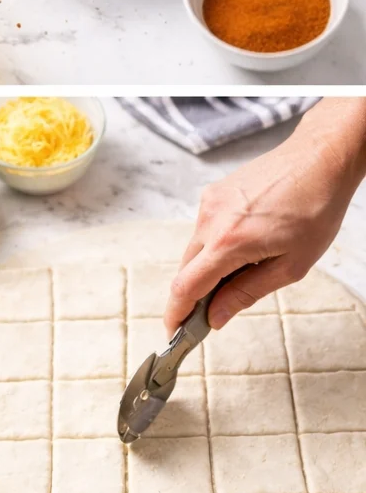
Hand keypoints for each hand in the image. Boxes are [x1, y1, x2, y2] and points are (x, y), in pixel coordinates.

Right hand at [165, 99, 365, 332]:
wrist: (319, 160)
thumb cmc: (315, 210)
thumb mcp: (291, 265)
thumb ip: (246, 293)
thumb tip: (215, 317)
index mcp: (229, 243)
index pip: (186, 287)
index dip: (176, 315)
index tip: (174, 333)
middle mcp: (210, 220)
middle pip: (186, 270)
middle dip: (195, 294)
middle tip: (213, 311)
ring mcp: (209, 203)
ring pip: (196, 248)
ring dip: (209, 266)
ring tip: (249, 264)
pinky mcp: (213, 192)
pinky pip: (205, 227)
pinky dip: (216, 243)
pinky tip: (248, 240)